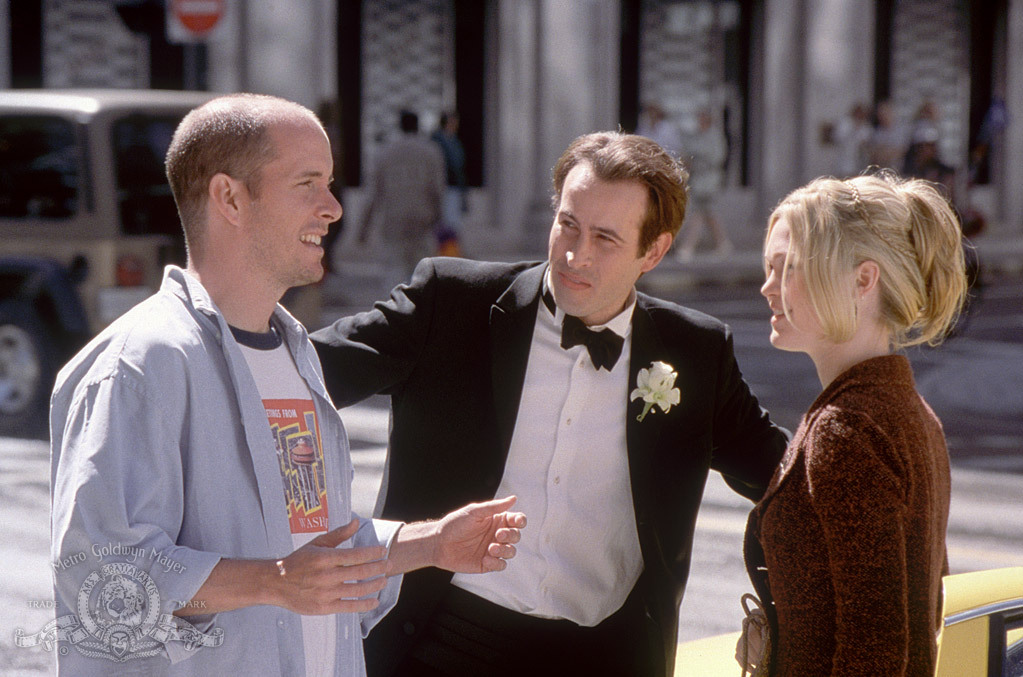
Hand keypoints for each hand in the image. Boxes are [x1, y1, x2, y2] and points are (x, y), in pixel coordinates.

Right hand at [273, 518, 387, 614]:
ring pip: (357, 590)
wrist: (277, 582)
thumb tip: (356, 523)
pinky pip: (349, 607)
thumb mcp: (317, 543)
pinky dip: (364, 604)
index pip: (356, 555)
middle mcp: (326, 576)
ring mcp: (326, 593)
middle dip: (378, 568)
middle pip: (360, 572)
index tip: (383, 551)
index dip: (373, 553)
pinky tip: (374, 601)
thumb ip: (339, 534)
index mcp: (325, 558)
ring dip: (374, 585)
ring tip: (384, 581)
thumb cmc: (298, 561)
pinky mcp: (324, 607)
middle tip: (389, 564)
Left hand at [431, 496, 525, 573]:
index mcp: (496, 520)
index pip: (516, 520)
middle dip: (511, 535)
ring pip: (511, 551)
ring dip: (505, 550)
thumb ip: (494, 507)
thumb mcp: (474, 512)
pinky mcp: (487, 564)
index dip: (520, 521)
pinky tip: (486, 559)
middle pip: (516, 536)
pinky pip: (501, 565)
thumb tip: (513, 498)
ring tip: (491, 548)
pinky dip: (497, 563)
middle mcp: (497, 535)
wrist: (438, 544)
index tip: (516, 522)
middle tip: (498, 535)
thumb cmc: (455, 524)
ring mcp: (493, 550)